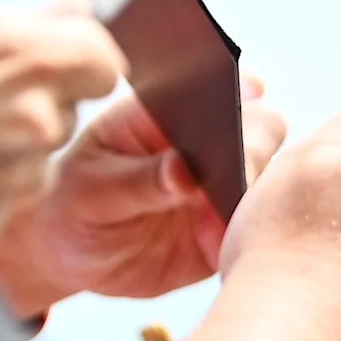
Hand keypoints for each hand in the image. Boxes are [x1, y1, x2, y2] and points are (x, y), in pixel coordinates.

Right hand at [0, 0, 120, 261]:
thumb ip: (14, 13)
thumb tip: (75, 7)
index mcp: (32, 62)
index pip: (104, 59)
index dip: (69, 53)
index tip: (38, 54)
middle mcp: (35, 129)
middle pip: (65, 110)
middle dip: (27, 98)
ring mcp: (9, 187)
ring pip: (29, 160)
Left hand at [0, 72, 287, 311]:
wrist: (72, 257)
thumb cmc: (75, 205)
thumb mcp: (91, 191)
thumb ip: (137, 181)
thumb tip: (185, 171)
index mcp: (172, 112)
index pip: (219, 83)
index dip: (242, 86)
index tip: (250, 93)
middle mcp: (209, 141)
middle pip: (263, 127)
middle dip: (255, 148)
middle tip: (236, 174)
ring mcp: (223, 184)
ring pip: (269, 181)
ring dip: (256, 197)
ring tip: (221, 216)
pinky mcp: (226, 229)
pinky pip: (253, 232)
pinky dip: (249, 238)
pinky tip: (222, 246)